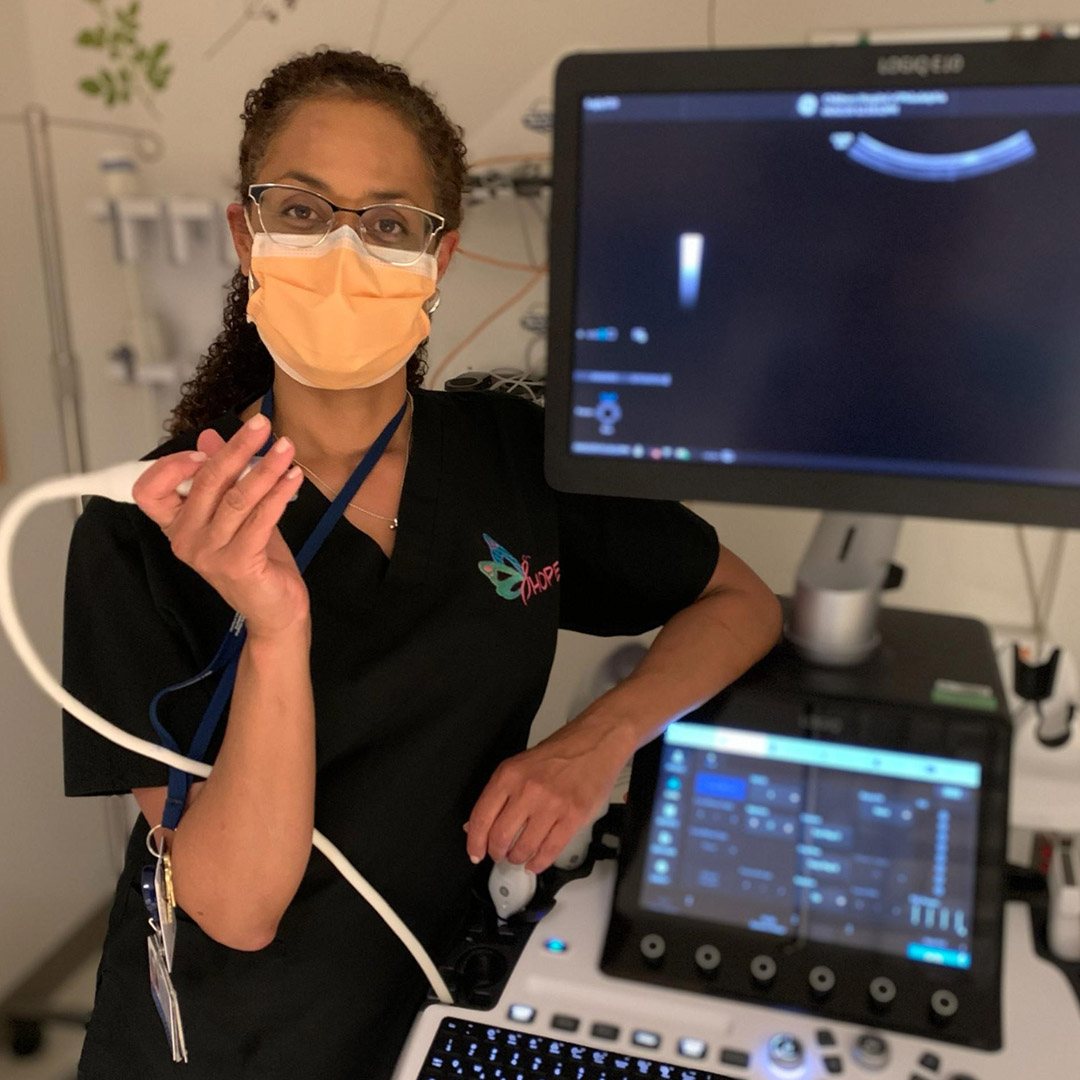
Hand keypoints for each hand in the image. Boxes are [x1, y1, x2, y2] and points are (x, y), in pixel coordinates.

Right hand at [132, 415, 307, 638]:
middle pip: (206, 481)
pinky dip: (279, 493)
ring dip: (266, 467)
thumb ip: (222, 478)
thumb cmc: (256, 561)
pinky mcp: (237, 564)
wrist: (274, 610)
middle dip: (238, 447)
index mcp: (176, 526)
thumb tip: (208, 437)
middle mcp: (186, 540)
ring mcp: (209, 554)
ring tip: (286, 447)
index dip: (172, 465)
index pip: (149, 491)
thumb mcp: (237, 513)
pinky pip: (260, 518)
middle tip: (262, 425)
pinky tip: (294, 477)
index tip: (207, 449)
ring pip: (237, 497)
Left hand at [465, 718, 634, 872]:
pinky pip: (550, 850)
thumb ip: (498, 795)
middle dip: (497, 852)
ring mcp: (552, 804)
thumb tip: (476, 824)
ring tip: (518, 856)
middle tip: (499, 855)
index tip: (475, 852)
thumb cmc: (559, 753)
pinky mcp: (573, 816)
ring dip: (517, 858)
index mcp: (509, 775)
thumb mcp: (519, 766)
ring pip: (524, 847)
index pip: (482, 817)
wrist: (595, 742)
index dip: (475, 841)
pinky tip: (535, 863)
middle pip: (500, 836)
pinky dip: (539, 862)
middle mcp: (528, 790)